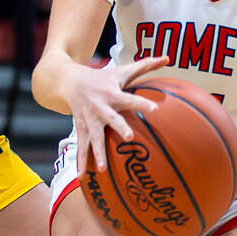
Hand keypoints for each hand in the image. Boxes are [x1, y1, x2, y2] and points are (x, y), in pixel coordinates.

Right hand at [65, 54, 168, 174]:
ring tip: (102, 169)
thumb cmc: (102, 77)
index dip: (141, 103)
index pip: (130, 98)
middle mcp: (100, 107)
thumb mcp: (122, 70)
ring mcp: (89, 120)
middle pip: (111, 118)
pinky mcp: (80, 128)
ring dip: (97, 152)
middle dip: (119, 127)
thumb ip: (145, 66)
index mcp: (112, 93)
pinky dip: (82, 162)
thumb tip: (167, 57)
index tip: (154, 110)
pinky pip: (81, 147)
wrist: (69, 81)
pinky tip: (83, 178)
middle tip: (130, 137)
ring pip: (93, 137)